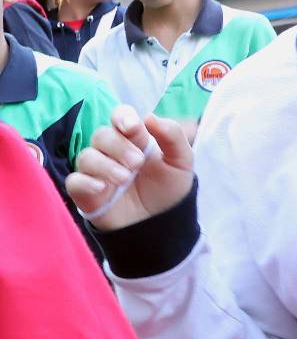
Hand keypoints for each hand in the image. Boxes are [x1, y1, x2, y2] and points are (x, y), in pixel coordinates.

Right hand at [67, 106, 193, 230]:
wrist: (162, 221)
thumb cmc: (169, 186)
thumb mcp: (181, 161)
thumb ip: (172, 136)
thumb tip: (150, 117)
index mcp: (135, 138)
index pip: (120, 116)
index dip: (122, 116)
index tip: (131, 127)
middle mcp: (112, 151)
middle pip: (101, 135)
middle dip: (118, 146)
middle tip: (137, 163)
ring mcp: (97, 171)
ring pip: (86, 156)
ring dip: (105, 165)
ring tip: (125, 178)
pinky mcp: (86, 192)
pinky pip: (73, 181)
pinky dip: (85, 182)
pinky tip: (103, 188)